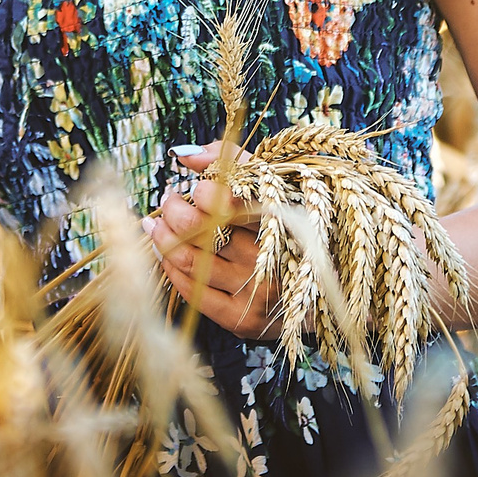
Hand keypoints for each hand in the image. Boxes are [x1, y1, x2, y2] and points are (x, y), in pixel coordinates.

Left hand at [144, 143, 277, 338]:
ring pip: (190, 261)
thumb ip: (232, 161)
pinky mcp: (242, 320)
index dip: (205, 193)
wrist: (319, 290)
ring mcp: (256, 292)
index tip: (195, 189)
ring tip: (158, 226)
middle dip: (174, 212)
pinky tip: (166, 255)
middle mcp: (270, 258)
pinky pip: (192, 292)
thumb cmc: (289, 228)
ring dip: (164, 239)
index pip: (233, 203)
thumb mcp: (272, 186)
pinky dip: (171, 269)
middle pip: (203, 231)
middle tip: (169, 202)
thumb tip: (185, 156)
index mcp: (282, 219)